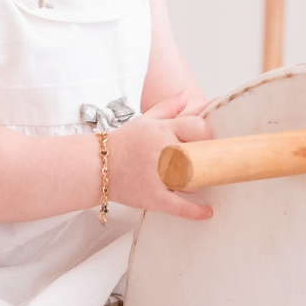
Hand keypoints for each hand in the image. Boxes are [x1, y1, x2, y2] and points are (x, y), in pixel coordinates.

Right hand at [106, 92, 213, 220]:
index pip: (197, 127)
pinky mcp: (153, 197)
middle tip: (209, 162)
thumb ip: (169, 107)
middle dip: (207, 159)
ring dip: (197, 182)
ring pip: (193, 181)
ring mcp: (158, 176)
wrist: (96, 166)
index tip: (209, 140)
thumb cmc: (124, 143)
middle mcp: (162, 151)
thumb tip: (187, 93)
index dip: (207, 134)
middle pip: (200, 155)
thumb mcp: (145, 120)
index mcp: (162, 130)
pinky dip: (195, 211)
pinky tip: (207, 212)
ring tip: (193, 180)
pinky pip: (180, 206)